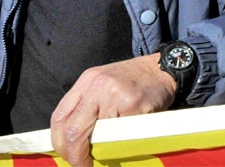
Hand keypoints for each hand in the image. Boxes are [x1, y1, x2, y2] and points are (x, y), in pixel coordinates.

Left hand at [50, 54, 175, 166]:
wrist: (164, 68)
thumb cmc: (134, 81)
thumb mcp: (103, 85)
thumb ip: (87, 106)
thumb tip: (71, 142)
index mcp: (86, 80)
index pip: (59, 118)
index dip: (60, 144)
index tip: (68, 157)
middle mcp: (97, 84)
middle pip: (73, 130)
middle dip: (75, 155)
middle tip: (82, 166)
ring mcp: (114, 93)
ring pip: (98, 135)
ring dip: (101, 149)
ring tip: (107, 153)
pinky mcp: (133, 103)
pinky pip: (121, 132)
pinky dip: (122, 140)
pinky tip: (129, 136)